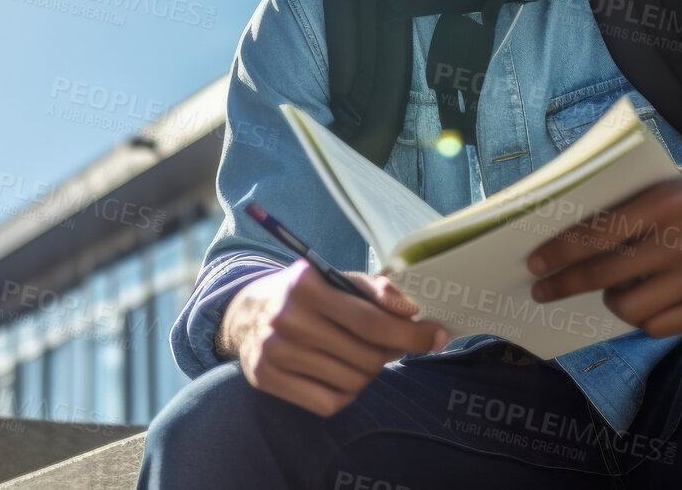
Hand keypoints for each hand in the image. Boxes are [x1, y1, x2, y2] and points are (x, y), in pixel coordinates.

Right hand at [218, 260, 449, 416]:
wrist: (246, 313)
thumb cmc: (305, 295)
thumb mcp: (334, 278)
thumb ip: (373, 290)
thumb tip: (410, 310)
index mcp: (306, 284)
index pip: (372, 321)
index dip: (411, 334)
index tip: (435, 336)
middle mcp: (287, 319)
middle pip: (367, 356)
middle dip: (390, 353)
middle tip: (391, 345)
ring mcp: (274, 352)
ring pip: (352, 383)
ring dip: (368, 373)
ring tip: (360, 356)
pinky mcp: (267, 379)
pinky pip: (329, 403)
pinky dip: (344, 393)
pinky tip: (337, 373)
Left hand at [524, 167, 681, 338]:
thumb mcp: (667, 182)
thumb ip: (625, 199)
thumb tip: (563, 223)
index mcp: (668, 200)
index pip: (600, 232)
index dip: (561, 251)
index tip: (534, 263)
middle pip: (608, 273)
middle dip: (566, 284)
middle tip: (543, 290)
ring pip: (632, 308)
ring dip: (609, 303)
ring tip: (606, 294)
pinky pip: (661, 326)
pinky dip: (642, 319)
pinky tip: (639, 305)